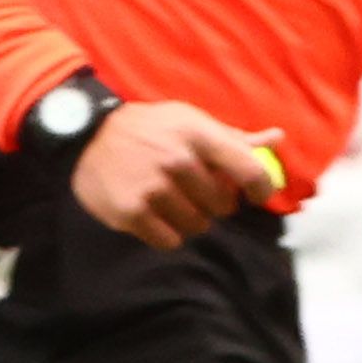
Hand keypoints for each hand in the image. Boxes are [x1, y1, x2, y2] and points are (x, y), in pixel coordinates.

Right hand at [70, 97, 283, 247]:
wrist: (84, 135)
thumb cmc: (147, 129)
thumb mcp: (189, 122)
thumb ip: (233, 137)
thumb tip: (277, 140)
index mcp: (198, 135)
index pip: (250, 171)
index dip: (262, 189)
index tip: (258, 196)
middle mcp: (177, 161)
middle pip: (223, 206)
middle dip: (214, 204)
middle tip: (193, 193)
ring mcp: (153, 188)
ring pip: (198, 226)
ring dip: (189, 220)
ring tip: (170, 203)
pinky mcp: (131, 212)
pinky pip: (169, 240)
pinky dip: (165, 234)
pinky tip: (153, 216)